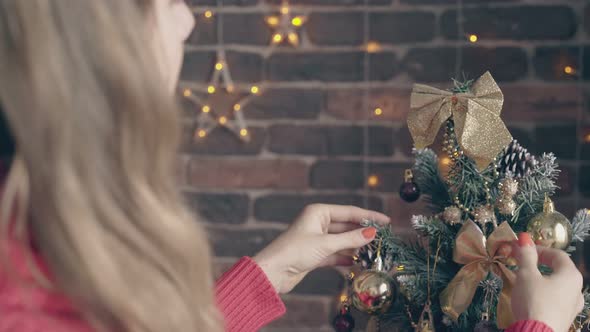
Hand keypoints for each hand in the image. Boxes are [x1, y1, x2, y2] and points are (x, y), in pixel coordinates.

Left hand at [253, 204, 389, 293]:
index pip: (349, 212)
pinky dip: (345, 257)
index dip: (369, 217)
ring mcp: (316, 239)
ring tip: (373, 252)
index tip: (386, 221)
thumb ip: (350, 239)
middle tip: (383, 239)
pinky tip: (357, 262)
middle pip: (346, 226)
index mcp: (318, 212)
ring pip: (342, 240)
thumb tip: (372, 233)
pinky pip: (335, 253)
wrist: (273, 272)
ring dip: (355, 247)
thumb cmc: (295, 251)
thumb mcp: (326, 244)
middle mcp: (317, 223)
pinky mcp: (315, 254)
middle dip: (363, 233)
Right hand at [510, 233, 583, 331]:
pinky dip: (545, 292)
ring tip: (525, 279)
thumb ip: (526, 256)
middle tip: (522, 262)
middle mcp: (577, 289)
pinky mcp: (565, 317)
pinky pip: (556, 299)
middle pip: (559, 269)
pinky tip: (532, 297)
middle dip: (540, 262)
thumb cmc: (534, 300)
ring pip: (558, 285)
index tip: (522, 248)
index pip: (557, 254)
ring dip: (542, 278)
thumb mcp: (526, 275)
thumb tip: (525, 238)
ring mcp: (573, 305)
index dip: (538, 248)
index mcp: (571, 275)